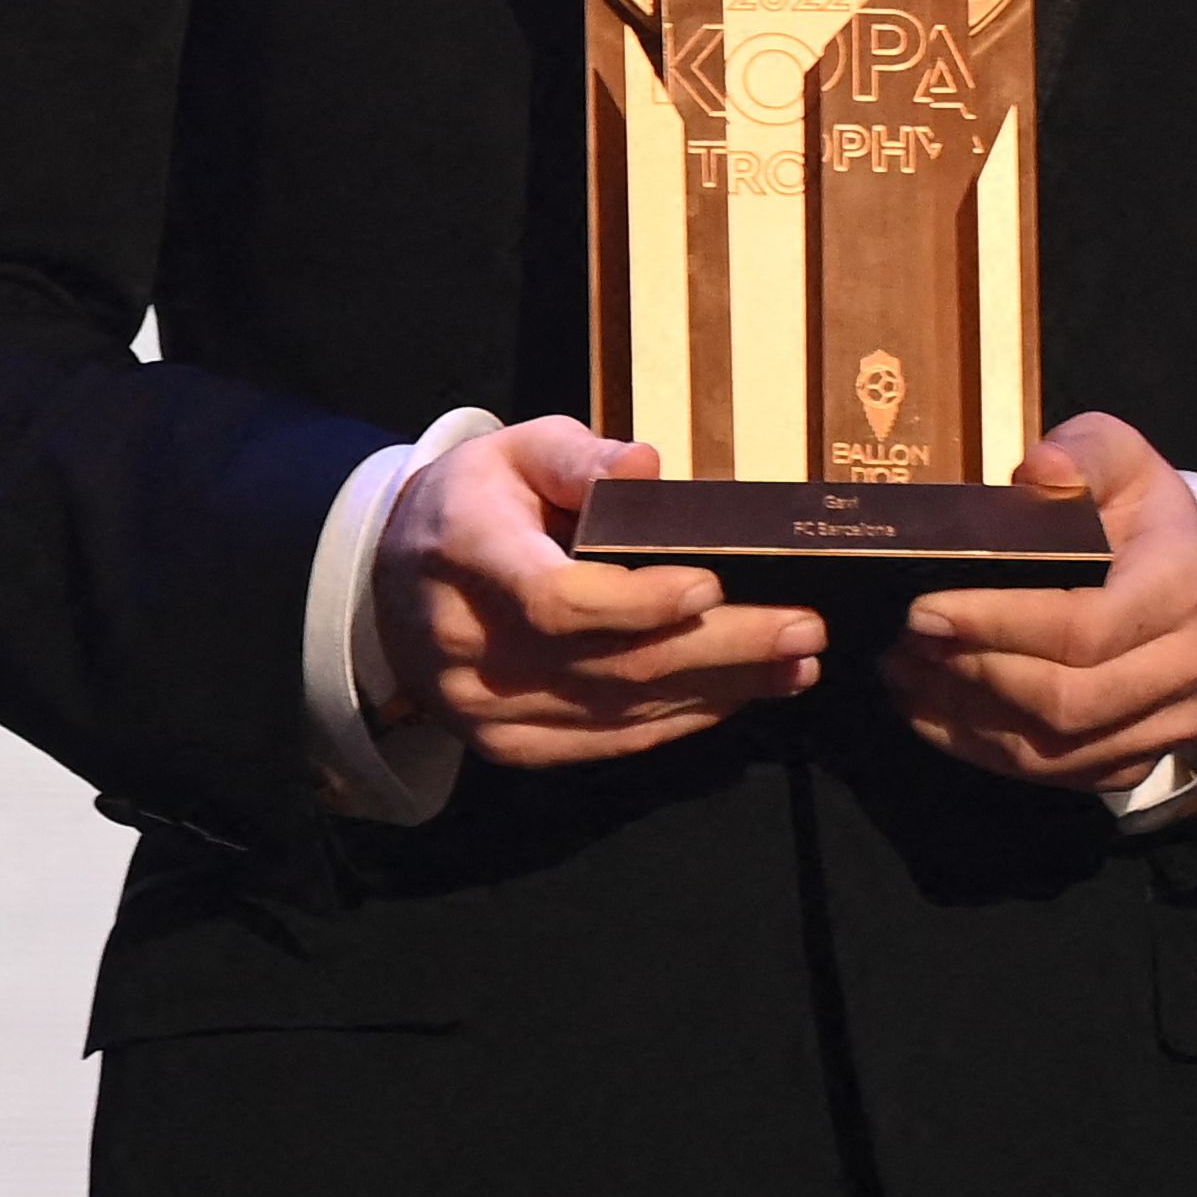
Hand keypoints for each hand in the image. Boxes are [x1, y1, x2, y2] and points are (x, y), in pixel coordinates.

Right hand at [372, 415, 825, 766]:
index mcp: (467, 554)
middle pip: (608, 662)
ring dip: (718, 690)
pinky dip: (679, 720)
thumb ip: (577, 456)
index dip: (637, 602)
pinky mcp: (509, 747)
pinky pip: (607, 742)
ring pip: (618, 710)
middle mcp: (471, 646)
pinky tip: (738, 696)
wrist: (393, 582)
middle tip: (803, 629)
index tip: (711, 582)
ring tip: (795, 664)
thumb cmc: (473, 502)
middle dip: (719, 648)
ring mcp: (485, 710)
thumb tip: (645, 468)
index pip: (555, 597)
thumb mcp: (513, 450)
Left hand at [880, 412, 1196, 794]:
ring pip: (1055, 752)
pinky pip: (1056, 775)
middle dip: (972, 675)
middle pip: (1067, 701)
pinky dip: (985, 752)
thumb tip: (1034, 472)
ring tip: (901, 676)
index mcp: (1180, 586)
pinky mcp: (1138, 758)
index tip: (924, 609)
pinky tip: (933, 713)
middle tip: (902, 645)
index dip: (997, 625)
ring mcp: (1166, 724)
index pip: (1085, 627)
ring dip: (965, 720)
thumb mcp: (1122, 458)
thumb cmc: (1149, 514)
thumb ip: (1081, 453)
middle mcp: (1185, 667)